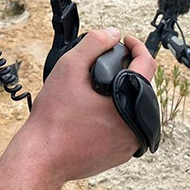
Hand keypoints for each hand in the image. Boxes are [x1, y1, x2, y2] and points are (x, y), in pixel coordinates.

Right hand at [19, 28, 156, 181]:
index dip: (137, 46)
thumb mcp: (70, 68)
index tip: (125, 41)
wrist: (42, 156)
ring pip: (134, 107)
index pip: (147, 64)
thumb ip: (94, 43)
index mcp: (130, 102)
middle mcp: (136, 125)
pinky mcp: (121, 155)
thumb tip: (112, 33)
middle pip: (142, 86)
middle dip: (127, 70)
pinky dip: (115, 115)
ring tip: (99, 86)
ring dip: (121, 93)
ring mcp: (130, 144)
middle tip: (106, 64)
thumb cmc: (54, 117)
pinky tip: (94, 110)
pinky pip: (126, 127)